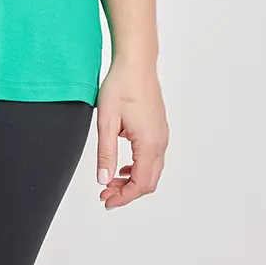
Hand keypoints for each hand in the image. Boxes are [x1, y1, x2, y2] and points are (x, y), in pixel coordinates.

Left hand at [95, 59, 167, 209]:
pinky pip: (152, 158)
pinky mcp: (159, 130)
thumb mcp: (106, 122)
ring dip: (132, 181)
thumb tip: (104, 180)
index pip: (140, 183)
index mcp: (148, 143)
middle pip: (149, 181)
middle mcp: (160, 142)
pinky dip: (138, 168)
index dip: (123, 197)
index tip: (106, 201)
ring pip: (152, 171)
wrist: (136, 64)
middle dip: (127, 192)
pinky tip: (122, 166)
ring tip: (110, 181)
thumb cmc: (120, 87)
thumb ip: (105, 154)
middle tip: (105, 194)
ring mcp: (162, 136)